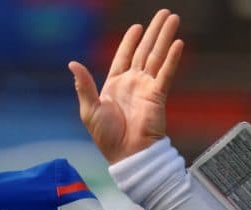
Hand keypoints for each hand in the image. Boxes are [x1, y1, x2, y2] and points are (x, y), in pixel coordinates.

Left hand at [69, 9, 183, 163]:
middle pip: (144, 51)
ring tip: (173, 19)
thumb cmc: (107, 136)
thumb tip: (72, 63)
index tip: (137, 27)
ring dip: (165, 37)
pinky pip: (166, 73)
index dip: (130, 42)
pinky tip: (178, 43)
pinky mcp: (158, 95)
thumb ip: (84, 85)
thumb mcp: (89, 109)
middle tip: (163, 13)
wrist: (126, 154)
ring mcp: (146, 88)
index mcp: (114, 85)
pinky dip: (172, 58)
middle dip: (154, 32)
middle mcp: (132, 83)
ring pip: (157, 56)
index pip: (124, 57)